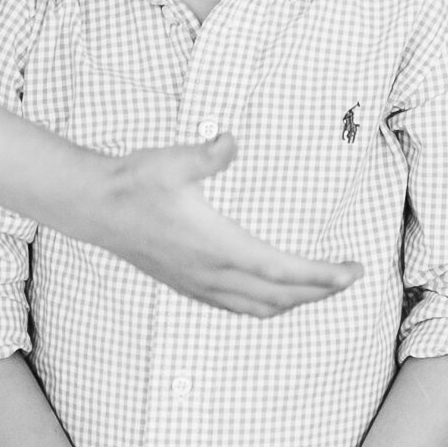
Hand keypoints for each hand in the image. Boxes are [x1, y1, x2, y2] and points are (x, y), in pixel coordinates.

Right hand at [76, 133, 359, 316]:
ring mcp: (198, 284)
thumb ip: (209, 154)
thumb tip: (231, 140)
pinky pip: (236, 306)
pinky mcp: (187, 284)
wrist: (96, 207)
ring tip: (321, 286)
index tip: (350, 271)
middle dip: (319, 290)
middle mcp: (212, 274)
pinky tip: (272, 293)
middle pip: (279, 296)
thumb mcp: (176, 160)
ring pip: (258, 307)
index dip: (321, 276)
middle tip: (350, 275)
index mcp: (219, 247)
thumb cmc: (138, 181)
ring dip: (294, 300)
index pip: (283, 271)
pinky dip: (265, 303)